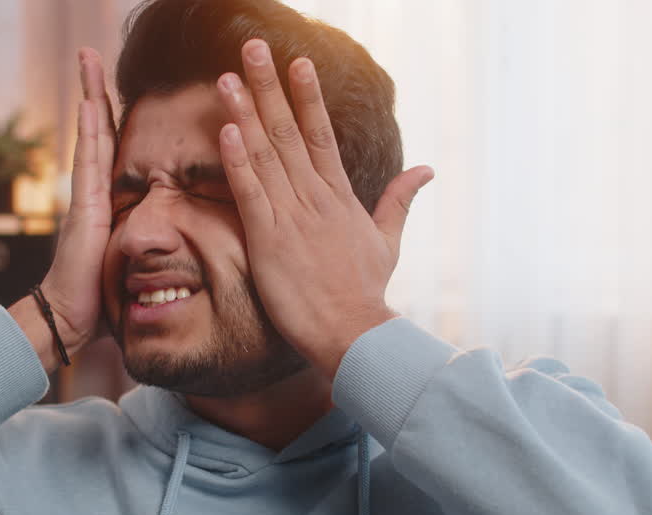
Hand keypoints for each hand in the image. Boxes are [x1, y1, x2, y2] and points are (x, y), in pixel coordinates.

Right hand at [15, 48, 115, 356]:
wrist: (71, 318)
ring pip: (91, 135)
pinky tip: (91, 103)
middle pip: (97, 130)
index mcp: (108, 201)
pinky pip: (90, 160)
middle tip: (91, 53)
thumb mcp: (131, 264)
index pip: (112, 148)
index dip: (112, 116)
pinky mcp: (85, 207)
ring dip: (89, 96)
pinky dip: (90, 130)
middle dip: (95, 90)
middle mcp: (94, 192)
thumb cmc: (101, 299)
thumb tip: (175, 247)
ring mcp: (86, 197)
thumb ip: (145, 247)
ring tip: (87, 59)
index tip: (113, 86)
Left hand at [215, 39, 433, 378]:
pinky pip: (252, 194)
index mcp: (339, 196)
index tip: (296, 61)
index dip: (307, 96)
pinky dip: (239, 162)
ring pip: (266, 155)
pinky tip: (227, 131)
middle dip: (269, 86)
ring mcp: (292, 217)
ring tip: (227, 76)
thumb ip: (400, 201)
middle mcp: (315, 198)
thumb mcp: (388, 241)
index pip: (320, 135)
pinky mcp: (270, 241)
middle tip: (252, 46)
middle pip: (289, 131)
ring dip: (246, 112)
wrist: (354, 331)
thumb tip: (425, 170)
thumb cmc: (367, 291)